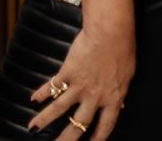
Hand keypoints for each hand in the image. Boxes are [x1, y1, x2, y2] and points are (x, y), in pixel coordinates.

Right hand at [28, 23, 133, 138]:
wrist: (110, 32)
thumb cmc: (123, 50)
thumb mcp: (128, 74)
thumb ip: (120, 92)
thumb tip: (120, 105)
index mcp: (113, 97)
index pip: (106, 125)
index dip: (98, 138)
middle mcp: (95, 96)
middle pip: (78, 125)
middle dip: (66, 139)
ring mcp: (79, 85)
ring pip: (58, 109)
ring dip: (44, 120)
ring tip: (33, 129)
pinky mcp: (67, 73)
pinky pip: (52, 86)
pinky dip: (41, 93)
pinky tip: (33, 100)